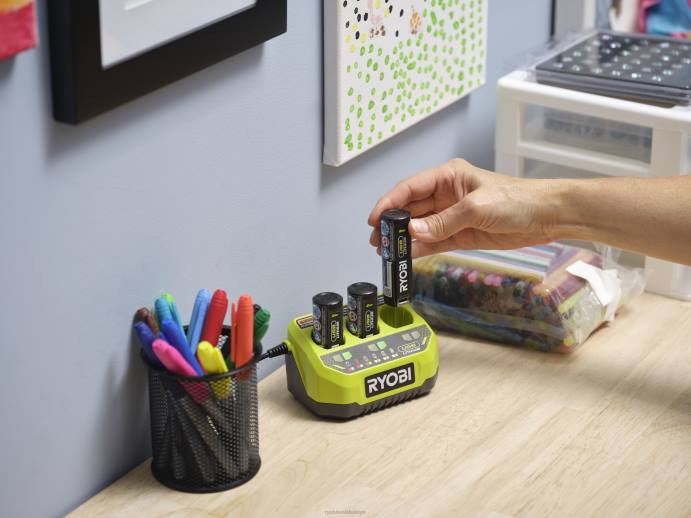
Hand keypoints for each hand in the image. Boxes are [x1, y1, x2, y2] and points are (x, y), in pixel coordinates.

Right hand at [368, 159, 560, 257]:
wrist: (546, 217)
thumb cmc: (518, 200)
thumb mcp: (477, 208)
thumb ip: (444, 222)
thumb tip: (414, 231)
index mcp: (448, 177)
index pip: (410, 188)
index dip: (389, 202)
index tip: (375, 219)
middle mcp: (446, 195)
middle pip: (411, 209)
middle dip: (394, 224)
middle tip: (378, 241)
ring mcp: (451, 216)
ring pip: (420, 227)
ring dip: (404, 239)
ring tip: (388, 252)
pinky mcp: (460, 234)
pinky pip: (434, 241)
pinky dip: (420, 249)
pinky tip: (408, 256)